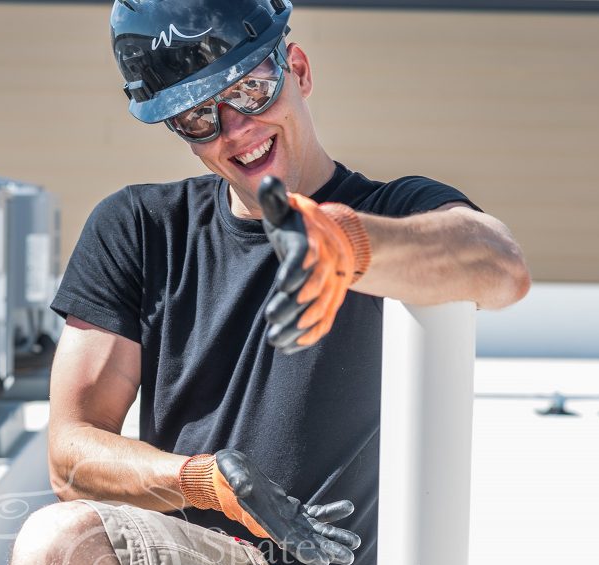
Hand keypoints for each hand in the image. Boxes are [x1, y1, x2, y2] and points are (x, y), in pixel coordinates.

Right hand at [215, 450, 359, 564]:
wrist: (225, 473)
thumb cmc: (226, 471)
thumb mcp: (230, 470)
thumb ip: (237, 480)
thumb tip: (244, 487)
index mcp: (262, 519)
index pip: (286, 539)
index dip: (305, 550)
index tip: (323, 561)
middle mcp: (276, 522)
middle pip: (305, 540)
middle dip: (326, 549)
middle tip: (348, 558)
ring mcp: (285, 516)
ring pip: (313, 530)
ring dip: (333, 537)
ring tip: (354, 543)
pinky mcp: (290, 507)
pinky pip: (314, 513)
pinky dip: (330, 513)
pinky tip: (347, 509)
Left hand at [259, 176, 370, 353]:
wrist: (330, 240)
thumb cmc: (297, 224)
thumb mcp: (285, 209)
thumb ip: (275, 197)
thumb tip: (268, 181)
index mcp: (311, 243)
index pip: (306, 256)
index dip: (297, 270)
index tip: (284, 283)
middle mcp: (324, 267)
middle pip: (312, 289)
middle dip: (294, 305)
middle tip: (272, 317)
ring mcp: (328, 288)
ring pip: (317, 310)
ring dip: (297, 327)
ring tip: (274, 340)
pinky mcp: (327, 303)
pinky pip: (323, 323)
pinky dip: (308, 338)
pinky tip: (288, 348)